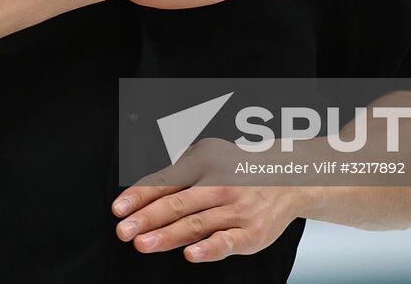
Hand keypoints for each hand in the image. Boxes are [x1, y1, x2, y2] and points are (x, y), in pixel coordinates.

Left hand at [111, 140, 302, 262]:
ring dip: (167, 235)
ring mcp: (236, 209)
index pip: (165, 181)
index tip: (119, 209)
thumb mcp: (208, 156)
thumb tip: (142, 193)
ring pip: (196, 224)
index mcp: (204, 163)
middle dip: (147, 218)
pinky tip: (191, 254)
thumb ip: (179, 173)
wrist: (290, 178)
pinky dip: (209, 248)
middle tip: (124, 230)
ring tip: (143, 243)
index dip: (140, 196)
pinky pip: (227, 241)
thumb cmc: (239, 170)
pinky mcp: (251, 233)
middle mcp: (220, 184)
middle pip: (177, 203)